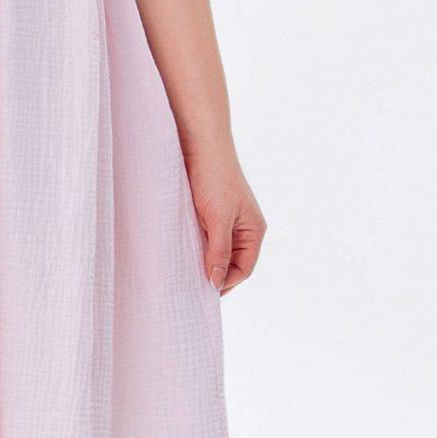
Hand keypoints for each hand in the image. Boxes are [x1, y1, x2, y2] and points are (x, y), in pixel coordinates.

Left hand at [182, 142, 265, 293]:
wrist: (201, 144)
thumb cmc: (214, 178)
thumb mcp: (218, 220)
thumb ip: (219, 252)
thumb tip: (215, 282)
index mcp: (254, 231)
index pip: (244, 270)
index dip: (225, 283)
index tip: (202, 293)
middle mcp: (243, 228)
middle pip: (231, 264)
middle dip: (214, 275)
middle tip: (191, 289)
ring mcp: (227, 221)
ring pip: (217, 252)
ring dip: (203, 262)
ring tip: (184, 274)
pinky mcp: (210, 213)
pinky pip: (206, 239)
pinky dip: (196, 248)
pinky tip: (181, 253)